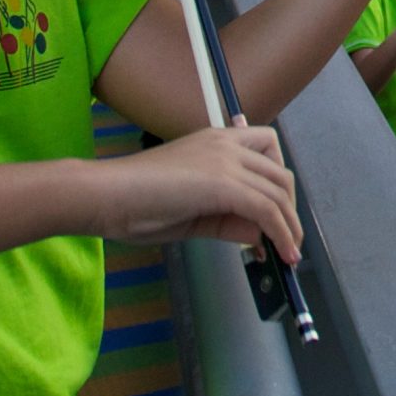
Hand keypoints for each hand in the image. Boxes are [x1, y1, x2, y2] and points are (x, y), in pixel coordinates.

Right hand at [90, 124, 303, 264]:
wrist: (106, 195)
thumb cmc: (136, 202)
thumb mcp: (192, 212)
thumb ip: (227, 219)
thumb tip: (260, 234)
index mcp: (216, 141)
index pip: (267, 149)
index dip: (278, 182)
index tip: (277, 211)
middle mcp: (226, 144)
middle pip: (280, 173)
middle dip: (289, 209)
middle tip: (287, 239)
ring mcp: (225, 161)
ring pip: (278, 192)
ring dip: (290, 226)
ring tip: (289, 254)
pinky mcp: (222, 184)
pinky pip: (266, 210)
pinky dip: (280, 233)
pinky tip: (281, 253)